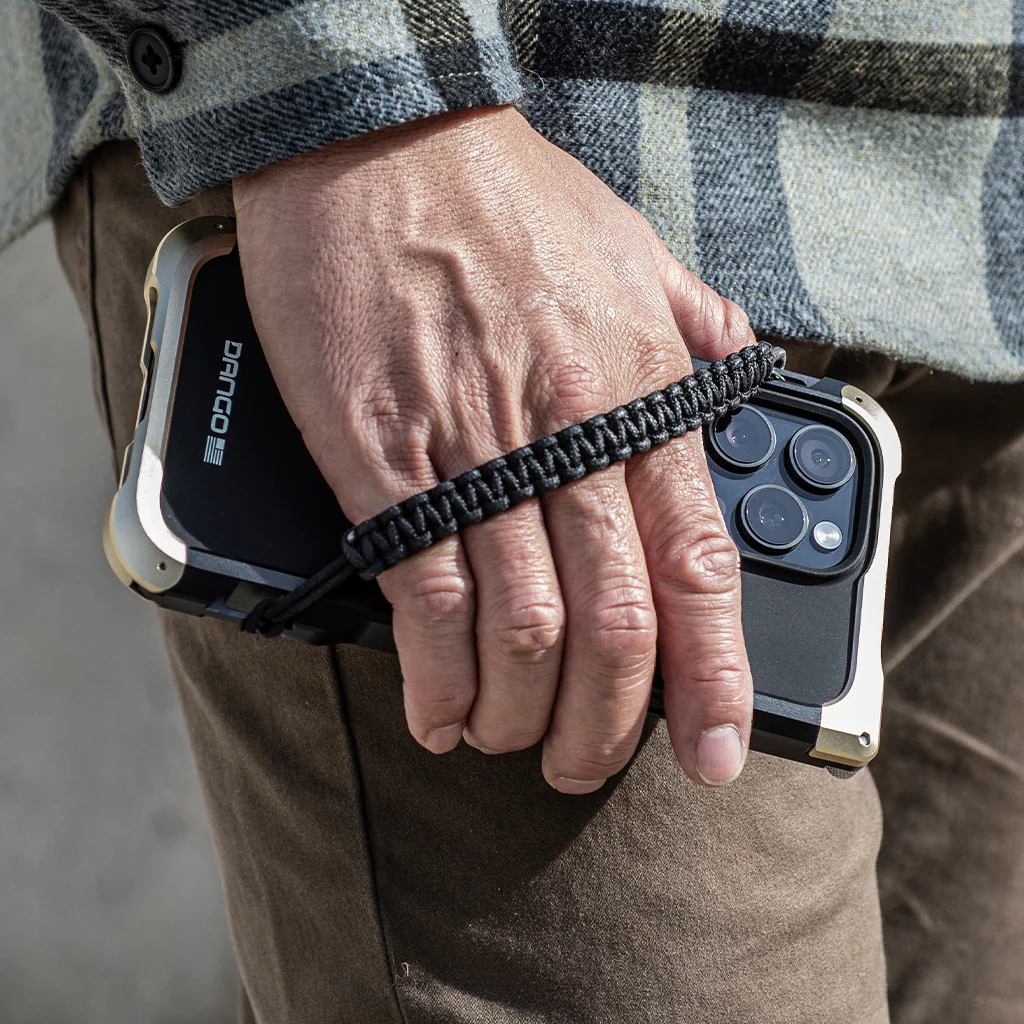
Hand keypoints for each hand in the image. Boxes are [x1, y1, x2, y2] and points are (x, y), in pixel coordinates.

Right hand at [232, 106, 755, 790]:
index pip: (698, 567)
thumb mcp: (636, 247)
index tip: (712, 750)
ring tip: (506, 738)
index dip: (712, 676)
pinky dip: (436, 672)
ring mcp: (474, 447)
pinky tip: (438, 708)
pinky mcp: (384, 455)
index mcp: (640, 392)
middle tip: (586, 766)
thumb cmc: (503, 191)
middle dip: (604, 724)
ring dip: (518, 709)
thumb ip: (694, 326)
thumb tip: (732, 374)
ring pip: (522, 626)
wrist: (378, 140)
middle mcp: (569, 432)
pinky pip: (425, 591)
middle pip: (612, 623)